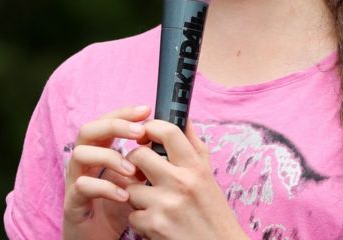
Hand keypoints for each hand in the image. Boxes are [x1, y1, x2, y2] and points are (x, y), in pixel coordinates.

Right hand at [63, 105, 151, 239]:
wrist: (100, 239)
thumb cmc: (119, 208)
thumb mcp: (136, 181)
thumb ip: (147, 161)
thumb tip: (172, 138)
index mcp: (99, 152)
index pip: (106, 121)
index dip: (124, 113)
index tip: (146, 110)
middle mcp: (83, 162)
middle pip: (88, 130)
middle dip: (113, 126)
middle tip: (139, 132)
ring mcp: (74, 181)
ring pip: (80, 154)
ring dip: (108, 157)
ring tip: (133, 171)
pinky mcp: (72, 203)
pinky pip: (81, 186)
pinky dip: (103, 187)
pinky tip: (123, 195)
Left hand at [125, 120, 248, 239]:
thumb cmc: (212, 210)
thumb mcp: (207, 174)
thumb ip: (193, 145)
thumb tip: (183, 117)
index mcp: (195, 167)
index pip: (168, 131)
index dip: (151, 127)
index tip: (146, 133)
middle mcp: (181, 182)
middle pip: (138, 155)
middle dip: (135, 163)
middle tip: (141, 170)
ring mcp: (165, 204)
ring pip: (130, 187)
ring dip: (136, 194)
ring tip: (152, 200)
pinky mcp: (154, 226)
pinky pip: (132, 214)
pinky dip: (140, 219)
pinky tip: (155, 220)